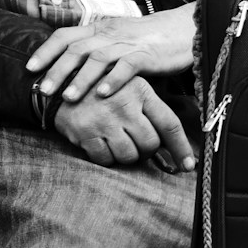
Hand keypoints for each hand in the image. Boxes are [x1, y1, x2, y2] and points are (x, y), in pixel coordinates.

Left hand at [26, 4, 195, 104]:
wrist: (184, 30)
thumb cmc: (149, 40)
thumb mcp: (118, 39)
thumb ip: (97, 49)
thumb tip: (70, 66)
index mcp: (100, 29)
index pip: (65, 35)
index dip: (46, 51)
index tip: (30, 68)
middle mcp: (110, 33)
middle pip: (76, 49)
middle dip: (56, 69)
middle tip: (42, 90)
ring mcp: (128, 44)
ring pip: (98, 58)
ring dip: (80, 78)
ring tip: (67, 97)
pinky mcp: (146, 55)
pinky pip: (126, 67)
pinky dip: (113, 80)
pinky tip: (102, 95)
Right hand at [53, 76, 195, 170]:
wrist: (59, 81)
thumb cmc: (102, 85)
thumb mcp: (130, 84)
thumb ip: (151, 106)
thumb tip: (173, 140)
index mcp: (140, 91)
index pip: (169, 125)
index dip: (181, 148)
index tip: (189, 166)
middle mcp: (124, 105)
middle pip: (151, 144)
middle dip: (147, 150)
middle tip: (138, 143)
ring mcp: (104, 121)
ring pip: (129, 156)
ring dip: (128, 155)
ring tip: (120, 142)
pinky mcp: (85, 134)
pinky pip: (106, 160)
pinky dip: (107, 158)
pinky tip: (103, 144)